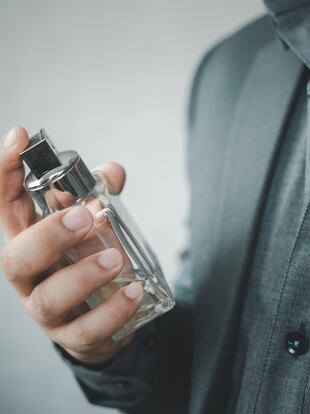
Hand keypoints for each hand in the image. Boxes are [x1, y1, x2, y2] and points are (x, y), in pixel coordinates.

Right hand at [0, 126, 142, 364]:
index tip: (20, 137)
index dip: (5, 171)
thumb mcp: (94, 225)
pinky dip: (112, 311)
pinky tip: (133, 292)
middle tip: (83, 216)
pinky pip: (88, 330)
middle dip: (48, 234)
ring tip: (115, 259)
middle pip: (17, 257)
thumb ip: (102, 196)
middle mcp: (31, 276)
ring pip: (49, 297)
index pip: (7, 204)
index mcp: (31, 241)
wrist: (100, 316)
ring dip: (82, 275)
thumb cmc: (89, 260)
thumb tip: (113, 172)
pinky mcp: (74, 335)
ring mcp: (48, 309)